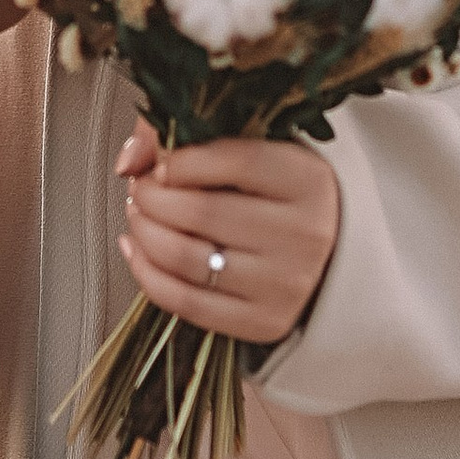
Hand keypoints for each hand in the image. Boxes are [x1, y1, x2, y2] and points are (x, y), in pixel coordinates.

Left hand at [115, 122, 339, 347]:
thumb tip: (129, 161)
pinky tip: (138, 250)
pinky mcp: (264, 323)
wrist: (330, 259)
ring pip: (186, 257)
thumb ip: (190, 135)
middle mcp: (305, 234)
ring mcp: (285, 284)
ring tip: (140, 215)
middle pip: (202, 212)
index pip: (236, 161)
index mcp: (308, 181)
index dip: (183, 160)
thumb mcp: (256, 150)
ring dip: (144, 232)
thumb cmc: (280, 198)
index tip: (161, 162)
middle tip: (142, 188)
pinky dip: (147, 274)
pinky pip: (186, 303)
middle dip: (152, 196)